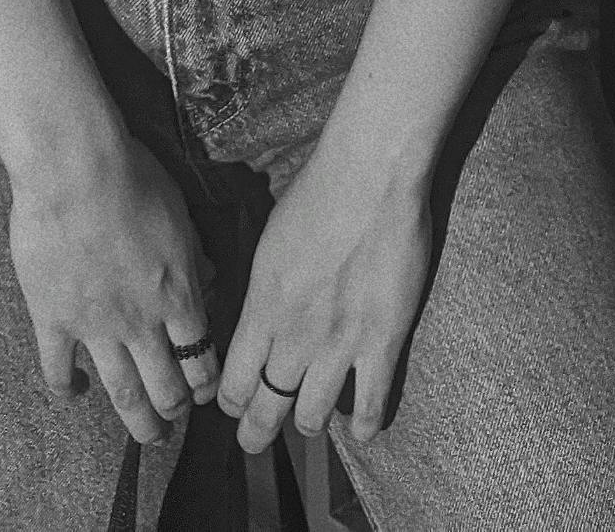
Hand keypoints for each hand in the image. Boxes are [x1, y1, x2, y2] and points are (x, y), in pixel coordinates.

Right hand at [9, 126, 221, 447]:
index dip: (206, 383)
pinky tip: (75, 394)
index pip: (202, 359)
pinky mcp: (53, 321)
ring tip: (146, 435)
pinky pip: (58, 371)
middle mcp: (142, 322)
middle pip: (167, 389)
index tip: (204, 391)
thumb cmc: (131, 177)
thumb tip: (207, 277)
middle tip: (174, 420)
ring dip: (138, 421)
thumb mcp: (180, 214)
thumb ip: (193, 256)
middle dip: (175, 412)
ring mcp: (96, 327)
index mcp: (177, 295)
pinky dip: (68, 390)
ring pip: (123, 394)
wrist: (75, 168)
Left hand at [218, 151, 430, 456]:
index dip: (231, 402)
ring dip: (309, 423)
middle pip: (267, 408)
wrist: (370, 175)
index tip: (234, 405)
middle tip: (255, 439)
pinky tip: (362, 429)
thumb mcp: (269, 240)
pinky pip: (372, 403)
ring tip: (309, 421)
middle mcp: (295, 334)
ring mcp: (340, 343)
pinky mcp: (383, 340)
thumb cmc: (318, 192)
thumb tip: (258, 311)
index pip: (235, 380)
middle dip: (257, 433)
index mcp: (263, 306)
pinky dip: (365, 424)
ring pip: (314, 416)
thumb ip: (262, 288)